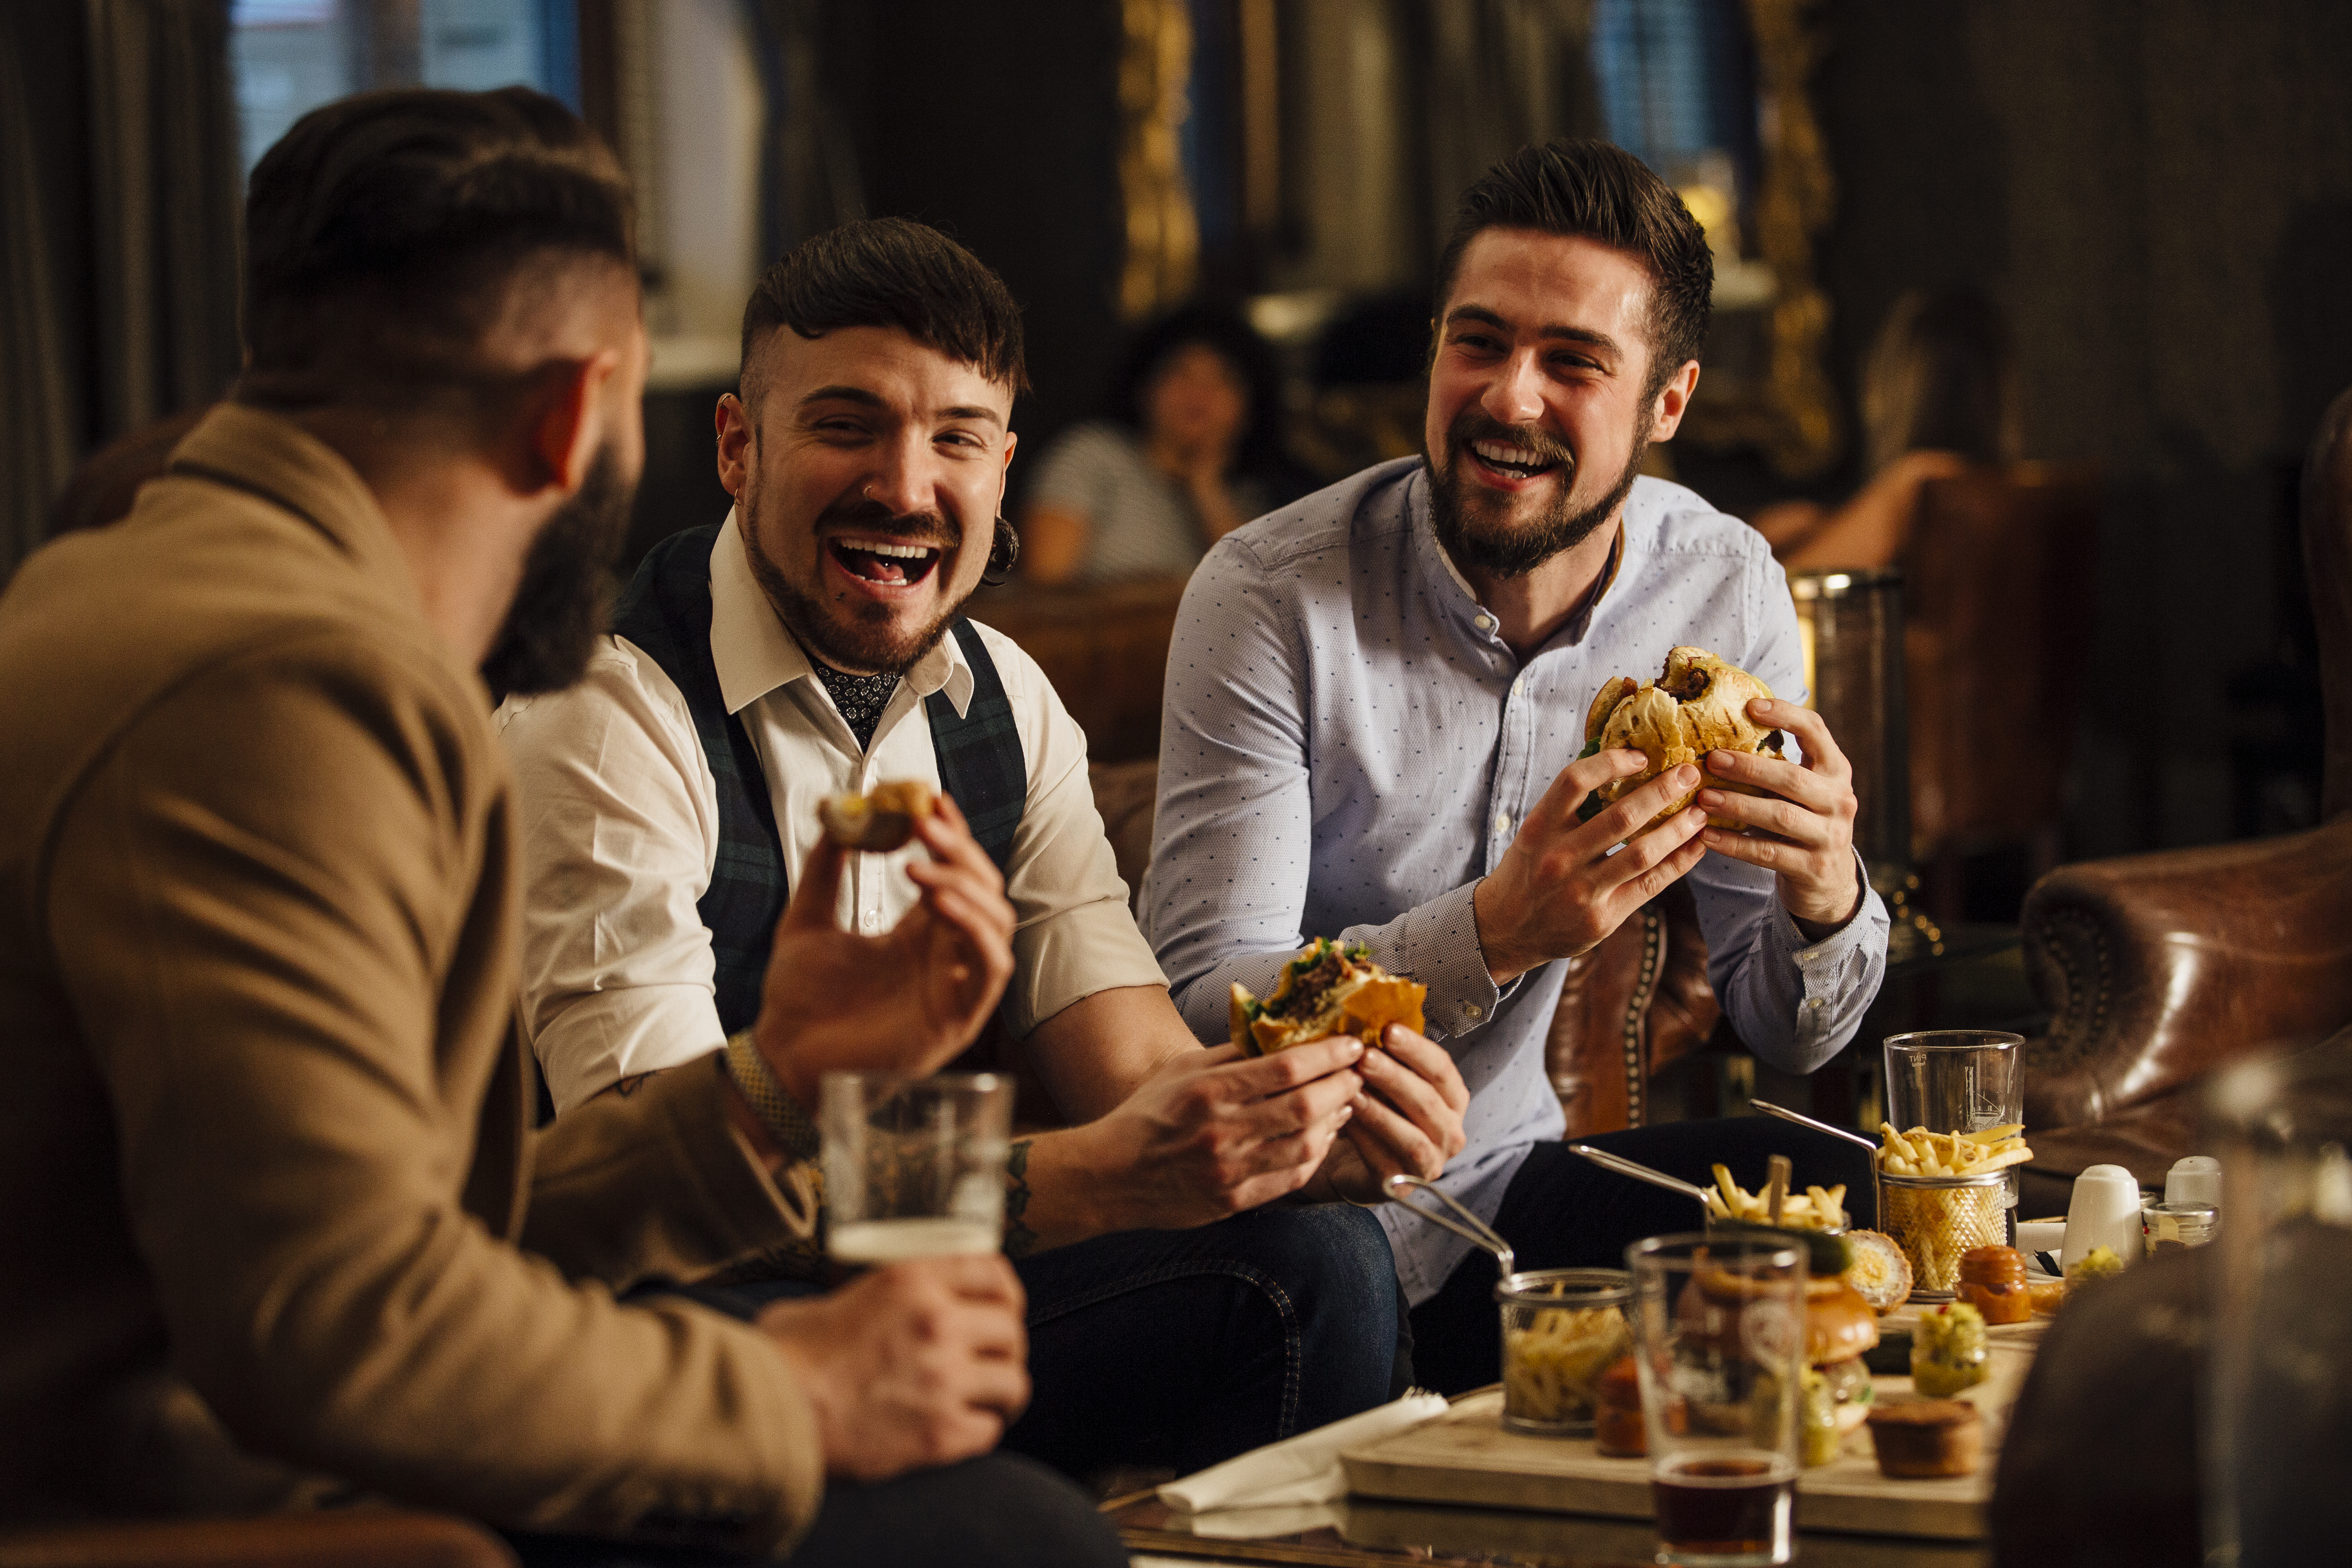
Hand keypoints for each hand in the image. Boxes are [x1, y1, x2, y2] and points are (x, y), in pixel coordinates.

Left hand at [750, 793, 1016, 1106]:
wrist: (781, 1056)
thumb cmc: (797, 1001)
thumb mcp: (806, 920)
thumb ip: (824, 869)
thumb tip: (837, 813)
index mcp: (917, 935)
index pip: (956, 874)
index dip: (951, 835)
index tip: (930, 798)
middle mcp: (945, 957)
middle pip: (984, 890)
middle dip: (960, 850)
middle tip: (924, 822)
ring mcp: (955, 989)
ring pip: (997, 924)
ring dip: (967, 886)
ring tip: (920, 868)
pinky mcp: (958, 1021)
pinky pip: (991, 970)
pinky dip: (975, 931)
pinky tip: (940, 906)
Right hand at [759, 1255, 1028, 1480]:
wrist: (769, 1413)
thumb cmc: (784, 1358)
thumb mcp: (826, 1302)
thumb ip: (863, 1300)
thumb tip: (863, 1310)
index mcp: (911, 1282)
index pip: (993, 1273)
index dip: (1007, 1293)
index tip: (1006, 1309)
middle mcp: (937, 1323)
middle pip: (1012, 1330)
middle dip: (1007, 1349)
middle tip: (992, 1364)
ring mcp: (943, 1379)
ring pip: (1012, 1383)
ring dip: (1001, 1393)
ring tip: (987, 1401)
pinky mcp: (940, 1434)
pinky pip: (989, 1431)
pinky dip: (980, 1432)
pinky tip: (962, 1432)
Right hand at [1078, 1037, 1366, 1229]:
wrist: (1111, 1175)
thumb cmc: (1148, 1114)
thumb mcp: (1182, 1069)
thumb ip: (1231, 1052)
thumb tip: (1280, 1029)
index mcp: (1209, 1090)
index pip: (1285, 1068)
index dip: (1327, 1055)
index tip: (1350, 1045)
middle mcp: (1223, 1131)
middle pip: (1304, 1106)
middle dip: (1341, 1086)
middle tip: (1357, 1073)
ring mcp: (1230, 1170)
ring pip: (1306, 1145)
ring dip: (1335, 1121)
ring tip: (1345, 1102)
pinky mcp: (1234, 1201)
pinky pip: (1291, 1178)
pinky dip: (1315, 1155)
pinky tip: (1322, 1137)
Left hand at [1312, 1025, 1470, 1202]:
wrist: (1356, 1162)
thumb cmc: (1377, 1110)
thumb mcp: (1385, 1080)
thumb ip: (1386, 1055)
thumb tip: (1364, 1018)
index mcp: (1452, 1099)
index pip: (1443, 1070)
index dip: (1417, 1049)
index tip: (1388, 1029)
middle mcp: (1451, 1132)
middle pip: (1429, 1101)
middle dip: (1396, 1076)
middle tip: (1365, 1056)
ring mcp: (1431, 1162)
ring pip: (1413, 1136)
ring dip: (1381, 1109)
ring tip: (1352, 1087)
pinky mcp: (1403, 1184)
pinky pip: (1386, 1159)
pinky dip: (1366, 1137)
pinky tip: (1344, 1116)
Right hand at [1471, 750, 1712, 984]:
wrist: (1508, 928)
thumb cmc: (1528, 869)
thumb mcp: (1535, 832)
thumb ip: (1569, 806)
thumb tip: (1619, 762)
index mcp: (1539, 828)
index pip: (1575, 781)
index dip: (1612, 762)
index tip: (1641, 756)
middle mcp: (1558, 858)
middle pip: (1621, 816)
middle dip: (1663, 790)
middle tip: (1690, 773)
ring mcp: (1581, 891)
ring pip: (1643, 852)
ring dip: (1679, 828)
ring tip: (1699, 812)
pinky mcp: (1603, 918)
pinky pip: (1651, 884)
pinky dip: (1679, 863)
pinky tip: (1696, 846)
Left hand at [1696, 698, 1861, 934]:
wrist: (1830, 882)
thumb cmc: (1802, 823)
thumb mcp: (1802, 791)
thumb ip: (1777, 766)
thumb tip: (1717, 735)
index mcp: (1836, 770)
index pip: (1816, 731)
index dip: (1786, 715)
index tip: (1751, 706)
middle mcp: (1840, 800)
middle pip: (1792, 777)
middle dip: (1749, 767)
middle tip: (1711, 759)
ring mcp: (1830, 836)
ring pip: (1780, 816)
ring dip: (1737, 805)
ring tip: (1703, 798)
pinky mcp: (1814, 868)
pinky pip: (1768, 853)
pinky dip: (1735, 844)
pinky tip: (1707, 836)